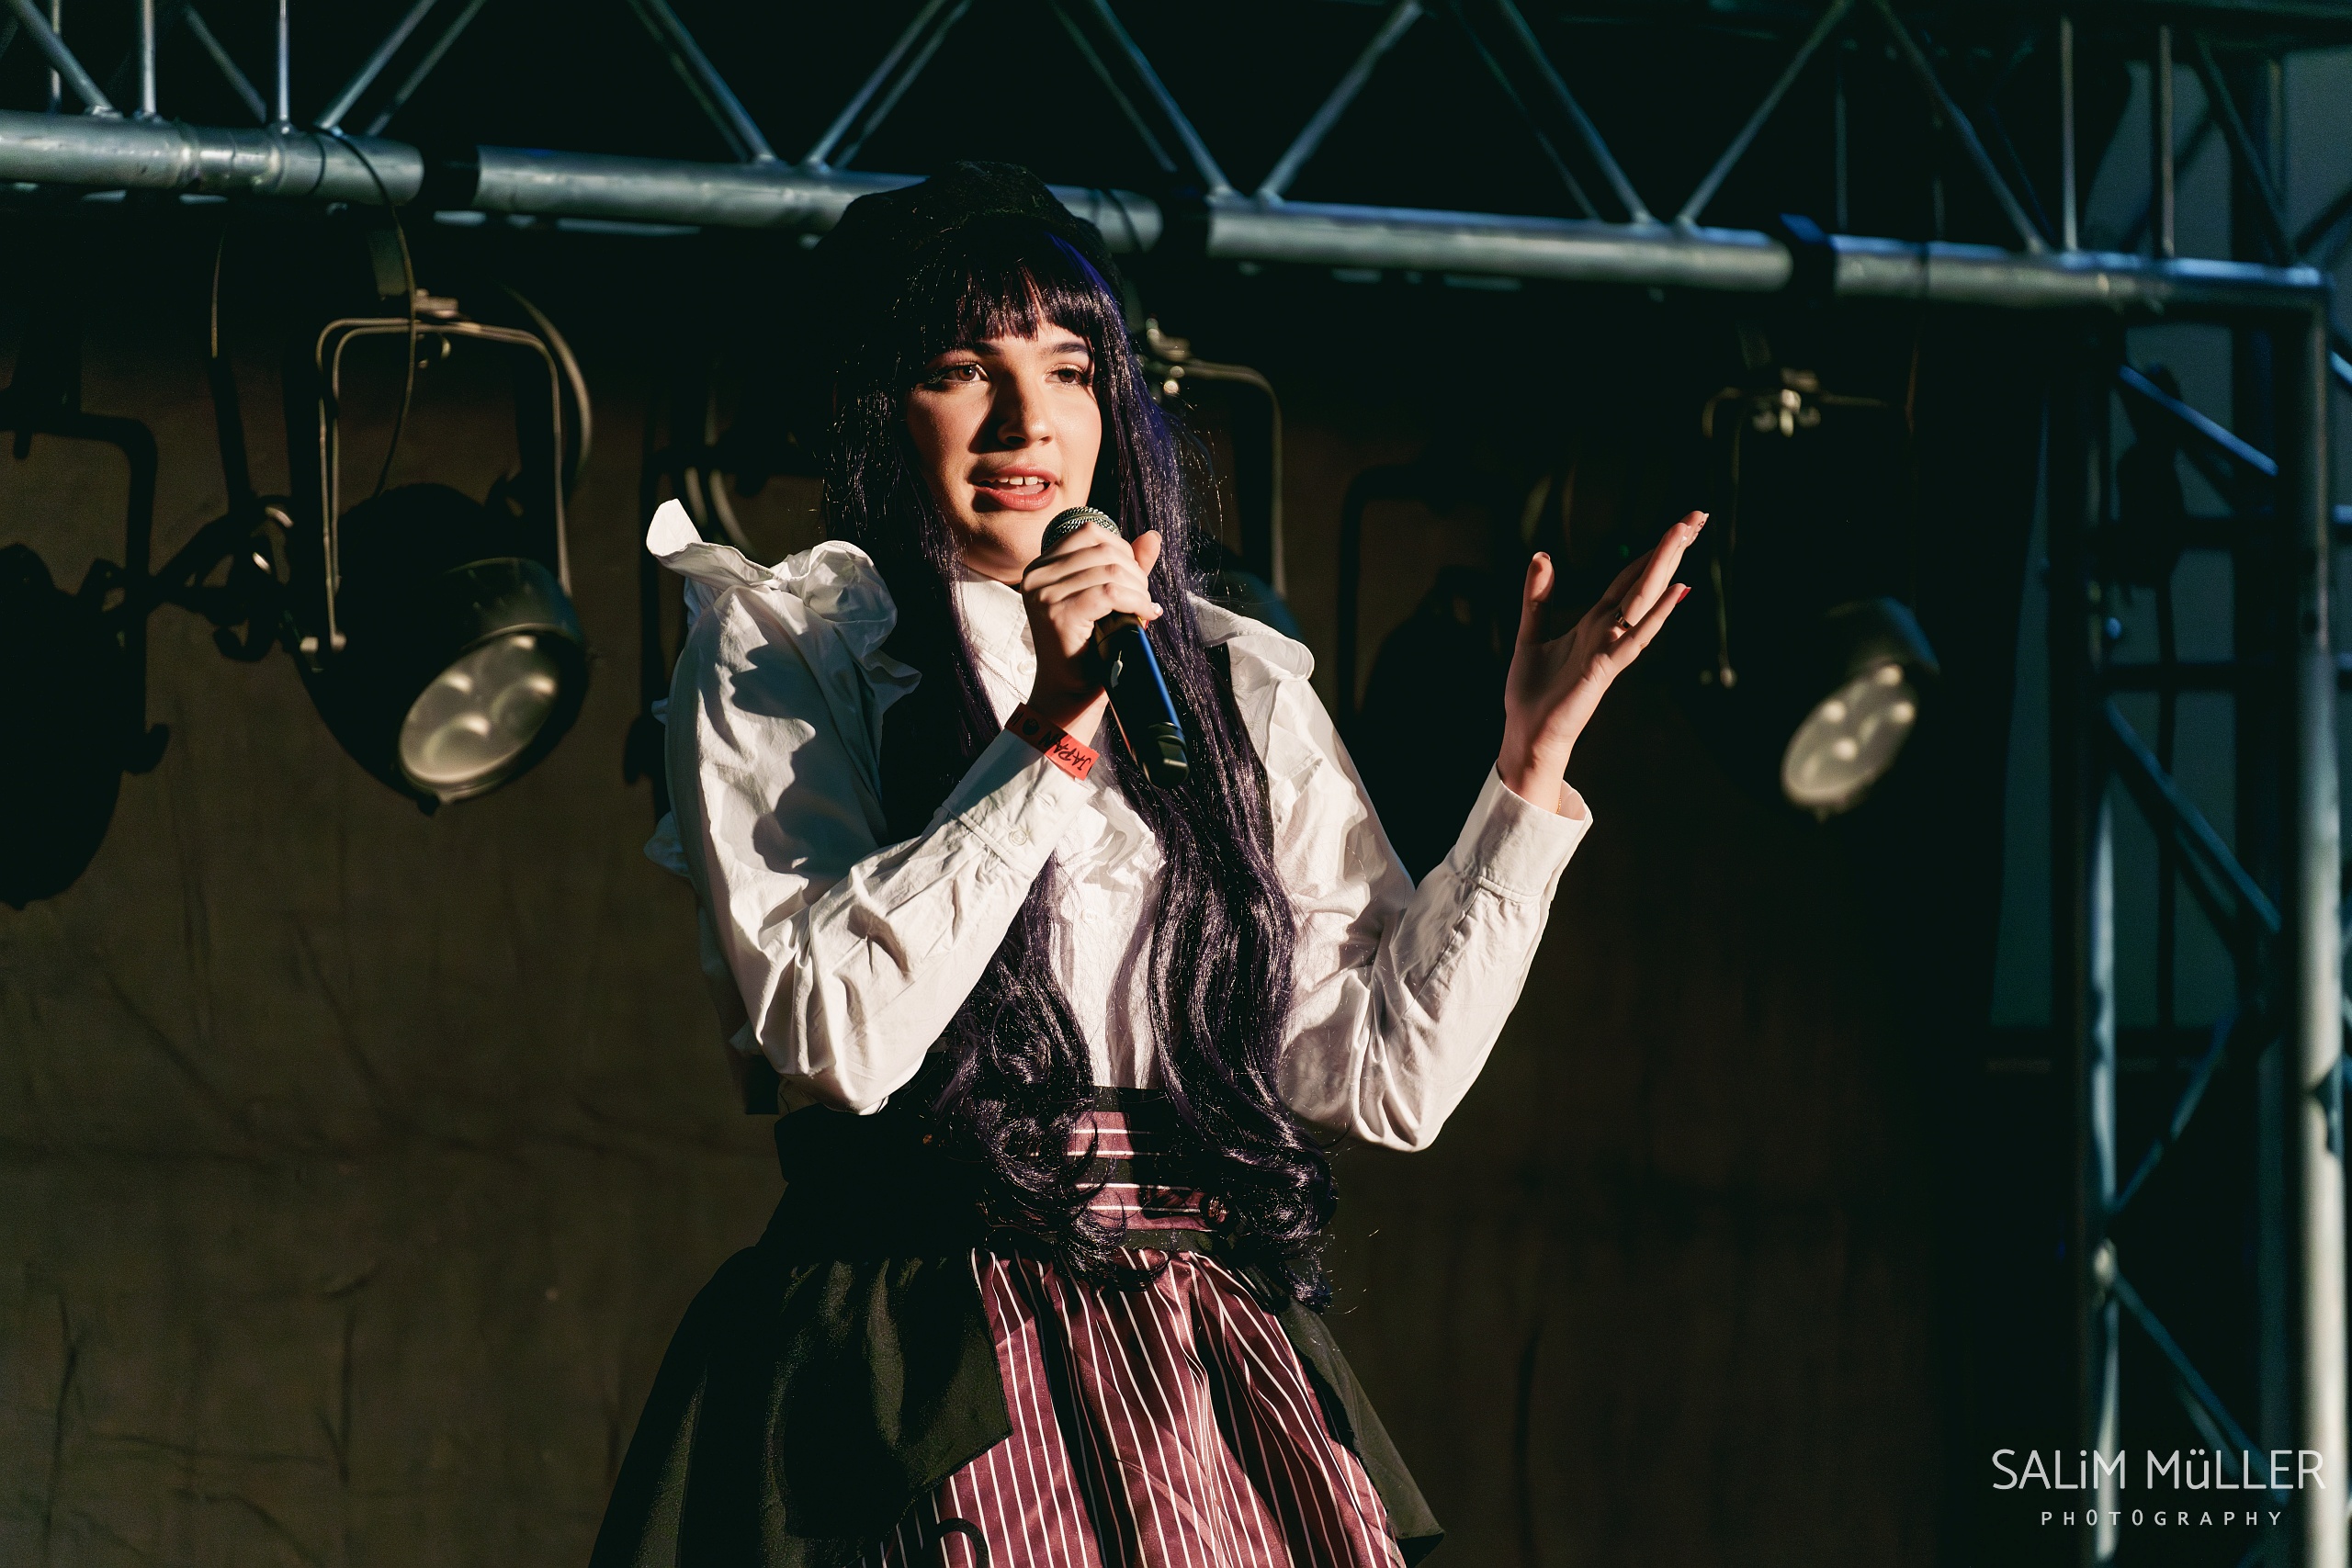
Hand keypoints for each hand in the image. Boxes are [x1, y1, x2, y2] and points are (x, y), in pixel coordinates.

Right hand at [1020, 525, 1163, 733]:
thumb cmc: (1089, 646)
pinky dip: (1135, 602)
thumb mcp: (1107, 598)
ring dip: (1138, 589)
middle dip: (1134, 571)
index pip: (1089, 532)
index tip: (1134, 578)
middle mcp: (1036, 576)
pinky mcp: (1059, 615)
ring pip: (1110, 571)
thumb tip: (1153, 536)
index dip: (1122, 549)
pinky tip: (1146, 615)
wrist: (1070, 691)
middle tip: (1143, 599)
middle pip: (1103, 549)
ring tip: (1144, 609)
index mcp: (1041, 566)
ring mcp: (1044, 595)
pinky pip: (1109, 593)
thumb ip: (1127, 566)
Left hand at [1498, 510, 1705, 811]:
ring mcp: (1610, 648)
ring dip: (1665, 567)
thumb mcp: (1529, 633)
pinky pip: (1634, 637)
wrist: (1526, 734)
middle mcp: (1609, 631)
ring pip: (1644, 600)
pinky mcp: (1604, 668)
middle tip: (1699, 515)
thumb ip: (1538, 596)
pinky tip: (1676, 590)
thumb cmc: (1532, 693)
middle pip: (1645, 581)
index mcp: (1595, 622)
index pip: (1630, 578)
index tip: (1678, 525)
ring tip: (1686, 534)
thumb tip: (1541, 555)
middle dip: (1670, 548)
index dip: (1651, 550)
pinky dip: (1656, 614)